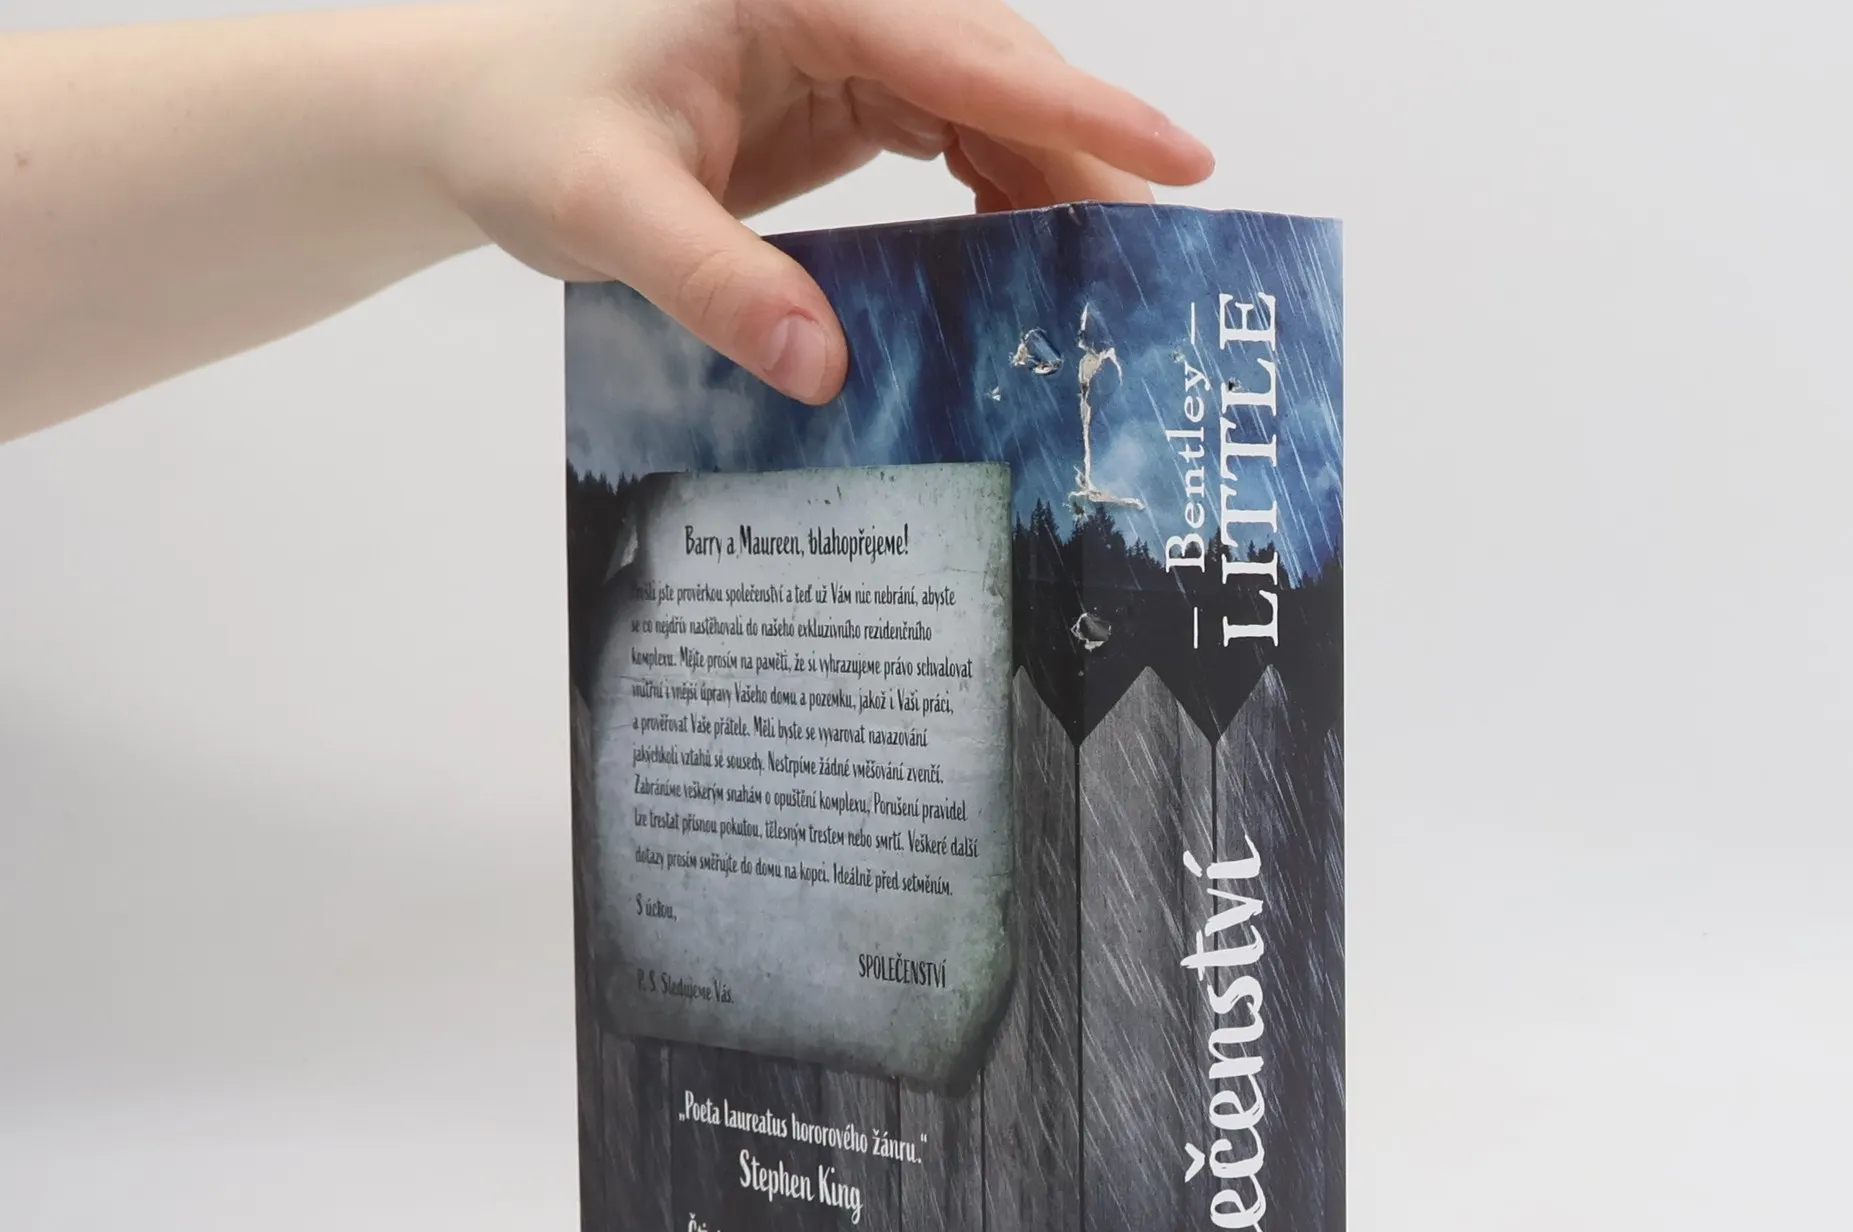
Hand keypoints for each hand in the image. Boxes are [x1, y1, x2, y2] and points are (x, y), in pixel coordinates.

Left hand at [437, 0, 1213, 401]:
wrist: (473, 116)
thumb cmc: (524, 131)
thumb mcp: (604, 207)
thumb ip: (713, 282)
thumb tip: (826, 371)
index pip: (963, 44)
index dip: (1077, 104)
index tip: (1177, 157)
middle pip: (997, 66)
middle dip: (1082, 155)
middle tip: (1154, 257)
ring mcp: (843, 38)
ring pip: (986, 98)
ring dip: (1046, 180)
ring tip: (1103, 275)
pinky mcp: (841, 89)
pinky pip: (950, 130)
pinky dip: (994, 192)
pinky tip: (1021, 259)